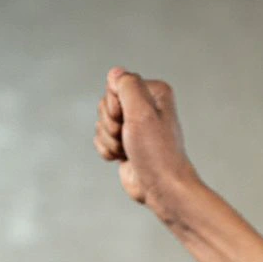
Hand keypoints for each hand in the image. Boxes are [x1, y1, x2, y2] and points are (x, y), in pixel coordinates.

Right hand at [95, 67, 197, 218]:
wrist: (162, 188)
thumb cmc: (157, 153)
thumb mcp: (142, 111)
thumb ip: (127, 86)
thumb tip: (115, 73)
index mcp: (153, 92)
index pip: (115, 83)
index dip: (115, 104)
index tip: (130, 121)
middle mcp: (144, 106)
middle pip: (105, 103)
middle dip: (111, 124)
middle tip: (129, 138)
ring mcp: (133, 126)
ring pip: (101, 122)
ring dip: (109, 139)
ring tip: (128, 150)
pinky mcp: (124, 143)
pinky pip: (100, 139)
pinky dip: (107, 150)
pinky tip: (123, 158)